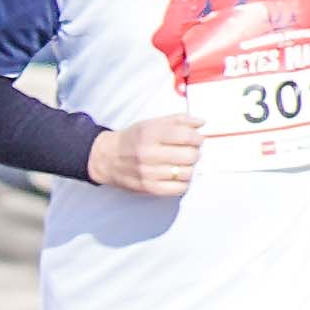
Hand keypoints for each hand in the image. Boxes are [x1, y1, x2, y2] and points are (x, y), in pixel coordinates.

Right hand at [87, 111, 208, 198]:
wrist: (108, 158)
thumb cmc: (133, 139)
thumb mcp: (151, 123)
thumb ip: (178, 120)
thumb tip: (201, 122)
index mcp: (150, 134)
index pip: (187, 136)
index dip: (197, 138)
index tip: (195, 139)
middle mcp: (149, 153)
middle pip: (190, 155)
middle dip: (194, 153)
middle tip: (188, 151)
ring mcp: (149, 172)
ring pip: (187, 173)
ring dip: (188, 168)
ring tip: (180, 164)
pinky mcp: (149, 188)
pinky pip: (179, 188)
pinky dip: (182, 182)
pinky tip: (176, 176)